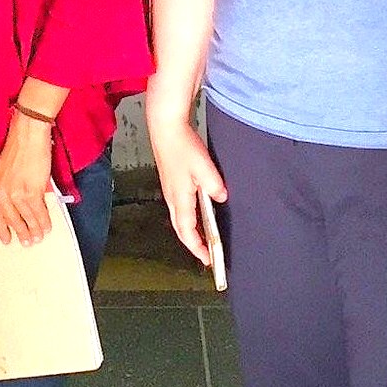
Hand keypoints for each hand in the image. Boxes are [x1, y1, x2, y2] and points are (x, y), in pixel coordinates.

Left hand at [0, 111, 53, 245]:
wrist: (28, 136)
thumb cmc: (18, 149)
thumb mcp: (4, 172)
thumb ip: (7, 190)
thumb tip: (18, 208)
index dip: (2, 230)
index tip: (6, 240)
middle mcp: (0, 193)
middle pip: (12, 220)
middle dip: (21, 233)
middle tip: (28, 242)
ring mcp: (15, 194)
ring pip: (26, 219)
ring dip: (35, 230)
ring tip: (39, 237)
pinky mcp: (31, 192)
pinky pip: (38, 212)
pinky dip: (44, 221)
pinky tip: (46, 226)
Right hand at [150, 120, 225, 266]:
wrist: (165, 127)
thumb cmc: (182, 146)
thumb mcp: (204, 167)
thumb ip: (214, 186)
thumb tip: (221, 197)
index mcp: (180, 198)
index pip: (188, 232)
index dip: (198, 247)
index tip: (208, 259)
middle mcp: (172, 198)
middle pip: (180, 229)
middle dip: (193, 243)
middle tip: (206, 254)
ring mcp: (169, 190)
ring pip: (179, 219)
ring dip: (190, 231)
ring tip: (204, 238)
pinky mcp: (171, 181)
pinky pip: (179, 207)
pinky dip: (188, 218)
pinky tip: (198, 213)